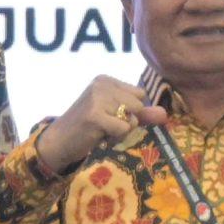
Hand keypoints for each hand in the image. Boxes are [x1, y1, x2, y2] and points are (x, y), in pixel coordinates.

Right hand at [34, 75, 168, 174]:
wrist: (59, 142)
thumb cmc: (87, 128)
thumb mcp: (116, 116)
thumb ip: (141, 114)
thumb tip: (165, 114)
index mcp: (106, 80)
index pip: (140, 94)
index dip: (131, 111)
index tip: (109, 116)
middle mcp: (101, 85)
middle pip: (138, 105)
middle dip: (126, 121)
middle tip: (105, 125)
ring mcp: (97, 99)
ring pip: (132, 118)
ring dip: (120, 130)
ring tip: (101, 130)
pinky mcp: (95, 116)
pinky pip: (124, 128)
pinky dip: (115, 137)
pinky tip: (98, 136)